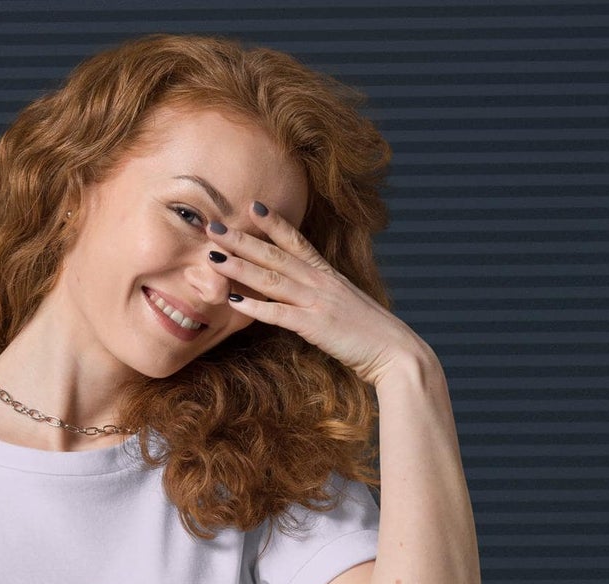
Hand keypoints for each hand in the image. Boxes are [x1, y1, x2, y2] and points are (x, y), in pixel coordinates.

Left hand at [208, 202, 428, 387]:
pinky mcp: (315, 326)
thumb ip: (323, 298)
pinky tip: (233, 300)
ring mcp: (317, 302)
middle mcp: (321, 282)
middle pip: (275, 254)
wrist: (395, 352)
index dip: (273, 223)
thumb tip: (304, 298)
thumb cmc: (371, 334)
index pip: (297, 241)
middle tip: (213, 226)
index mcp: (328, 275)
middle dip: (242, 239)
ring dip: (239, 267)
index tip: (252, 207)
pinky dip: (255, 307)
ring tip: (213, 257)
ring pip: (272, 278)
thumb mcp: (344, 307)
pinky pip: (278, 314)